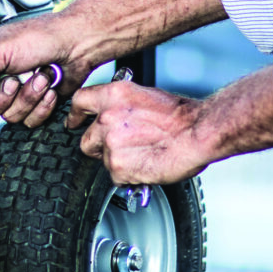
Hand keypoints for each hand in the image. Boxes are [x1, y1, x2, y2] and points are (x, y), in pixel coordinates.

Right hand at [0, 14, 96, 124]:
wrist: (77, 44)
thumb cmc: (40, 36)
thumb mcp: (1, 52)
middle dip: (3, 99)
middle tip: (14, 81)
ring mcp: (15, 94)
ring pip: (8, 116)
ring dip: (28, 98)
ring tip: (39, 77)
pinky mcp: (34, 104)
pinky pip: (29, 120)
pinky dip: (42, 105)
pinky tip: (49, 87)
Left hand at [66, 81, 210, 184]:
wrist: (198, 133)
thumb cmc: (181, 117)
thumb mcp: (146, 96)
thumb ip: (123, 106)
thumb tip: (116, 116)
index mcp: (114, 95)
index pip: (80, 102)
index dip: (76, 115)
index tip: (74, 122)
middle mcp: (107, 117)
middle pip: (86, 138)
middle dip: (99, 146)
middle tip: (120, 147)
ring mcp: (110, 143)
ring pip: (102, 159)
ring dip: (117, 161)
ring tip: (140, 156)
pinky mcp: (117, 166)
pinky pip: (115, 176)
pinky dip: (128, 176)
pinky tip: (144, 166)